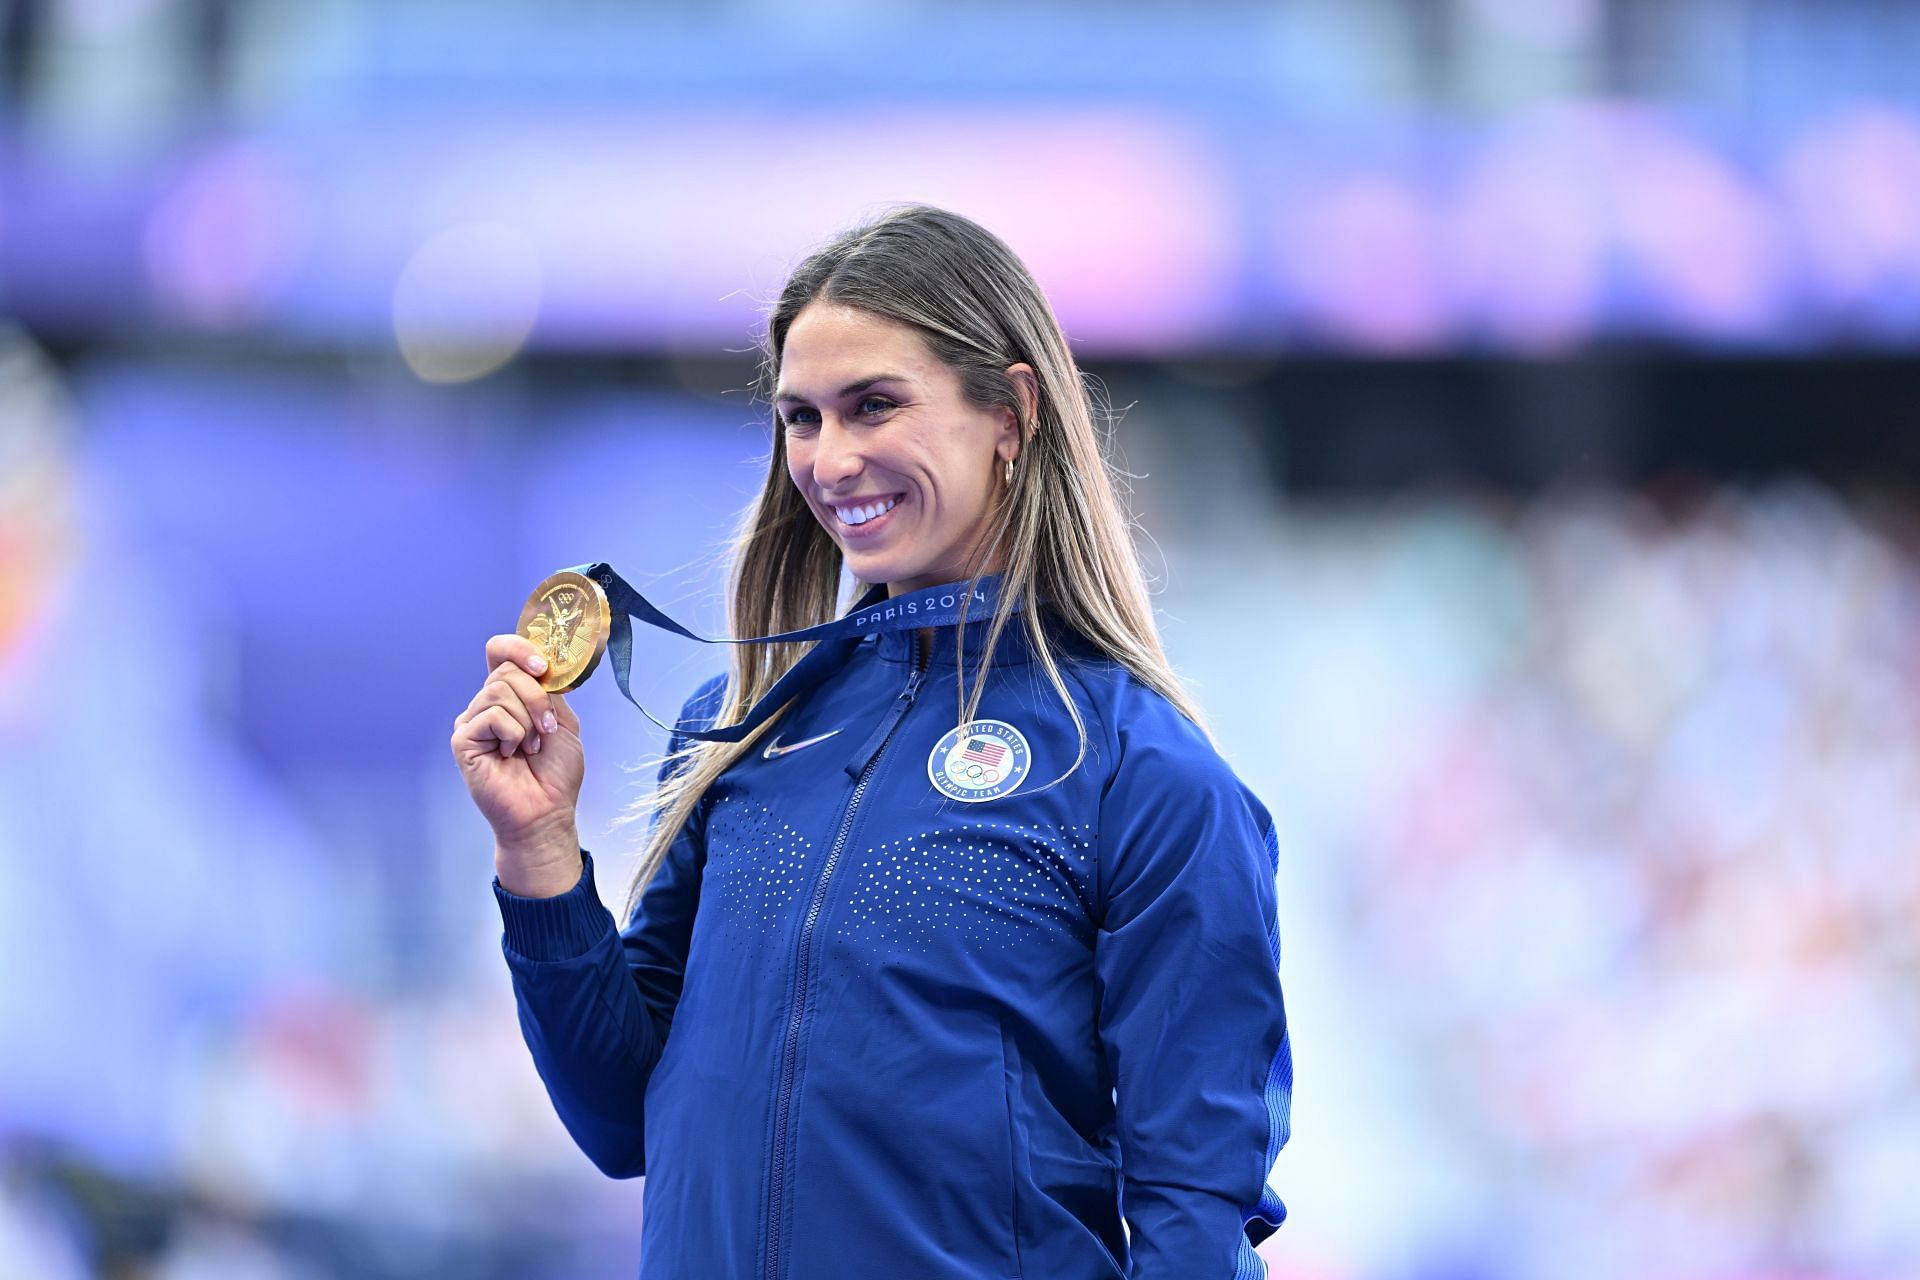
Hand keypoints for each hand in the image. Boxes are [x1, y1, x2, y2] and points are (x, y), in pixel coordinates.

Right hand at [451, 634, 585, 892]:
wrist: (546, 812)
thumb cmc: (555, 773)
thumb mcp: (562, 721)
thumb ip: (548, 690)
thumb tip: (539, 663)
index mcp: (510, 696)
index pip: (500, 652)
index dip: (518, 648)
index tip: (542, 666)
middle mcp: (487, 704)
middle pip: (506, 671)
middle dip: (537, 699)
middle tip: (547, 730)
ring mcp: (473, 722)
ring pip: (499, 691)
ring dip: (528, 720)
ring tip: (530, 748)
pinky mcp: (463, 740)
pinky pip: (492, 716)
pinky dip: (513, 733)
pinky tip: (511, 755)